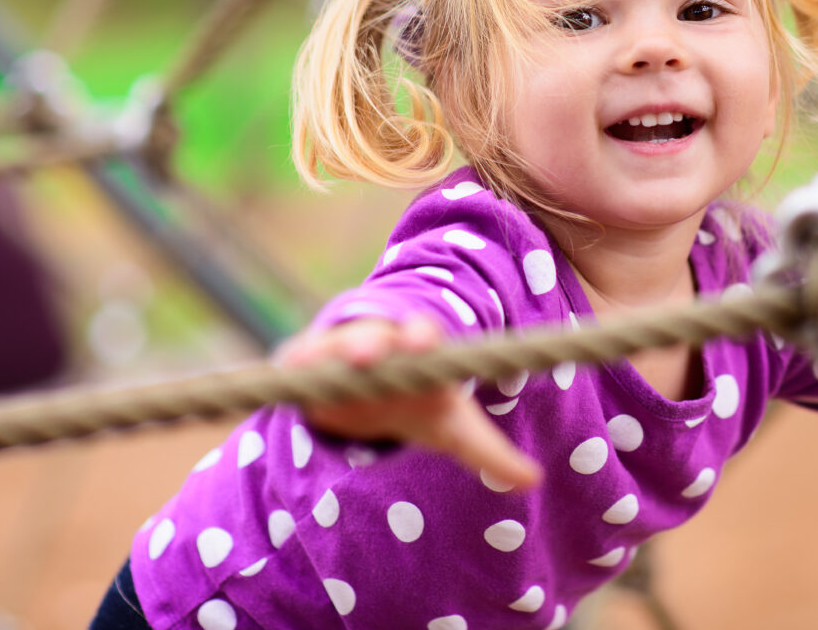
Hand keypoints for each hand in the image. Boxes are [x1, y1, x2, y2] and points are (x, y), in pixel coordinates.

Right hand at [274, 316, 540, 488]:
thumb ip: (491, 452)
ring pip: (330, 349)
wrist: (375, 379)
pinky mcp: (304, 360)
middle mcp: (377, 341)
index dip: (423, 337)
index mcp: (418, 347)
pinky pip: (295, 361)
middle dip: (369, 343)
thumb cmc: (420, 399)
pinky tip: (283, 376)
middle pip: (373, 338)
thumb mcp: (455, 426)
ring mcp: (338, 349)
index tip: (425, 343)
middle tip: (367, 355)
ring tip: (313, 368)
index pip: (424, 336)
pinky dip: (291, 368)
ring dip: (323, 356)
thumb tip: (535, 481)